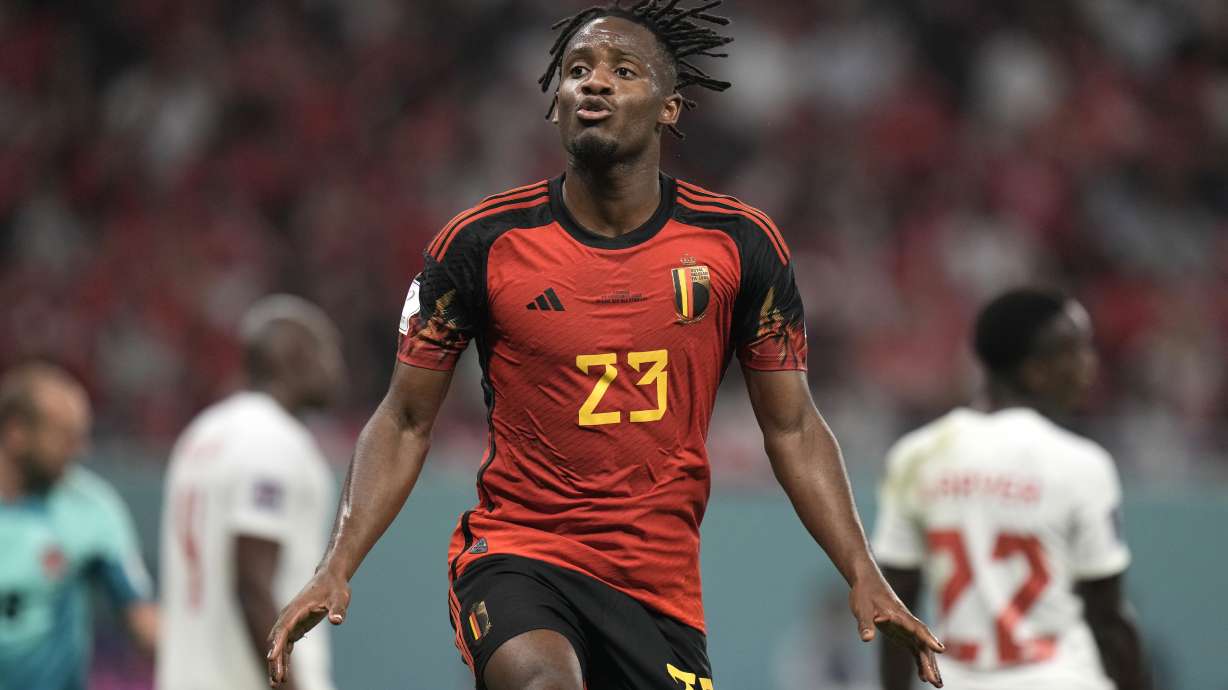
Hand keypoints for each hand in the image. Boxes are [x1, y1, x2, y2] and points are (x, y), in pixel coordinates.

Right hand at [267, 569, 350, 686]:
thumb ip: (338, 609)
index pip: (283, 628)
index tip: (271, 658)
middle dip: (275, 660)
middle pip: (278, 640)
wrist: (330, 578)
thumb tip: (337, 620)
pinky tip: (283, 674)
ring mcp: (290, 622)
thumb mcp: (340, 597)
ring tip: (276, 684)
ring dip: (277, 663)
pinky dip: (283, 659)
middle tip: (276, 680)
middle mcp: (288, 616)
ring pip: (279, 646)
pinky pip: (286, 646)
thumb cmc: (334, 587)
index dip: (277, 644)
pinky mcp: (295, 627)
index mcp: (296, 609)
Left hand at [851, 574, 944, 686]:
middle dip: (930, 662)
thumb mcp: (861, 608)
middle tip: (936, 682)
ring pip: (922, 648)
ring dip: (929, 665)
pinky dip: (920, 661)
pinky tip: (923, 676)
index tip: (939, 650)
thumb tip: (867, 638)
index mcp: (899, 615)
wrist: (867, 581)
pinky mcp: (902, 632)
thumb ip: (865, 624)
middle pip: (923, 643)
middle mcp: (907, 622)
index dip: (928, 639)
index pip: (917, 628)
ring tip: (937, 684)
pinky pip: (915, 648)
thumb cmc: (864, 593)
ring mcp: (906, 628)